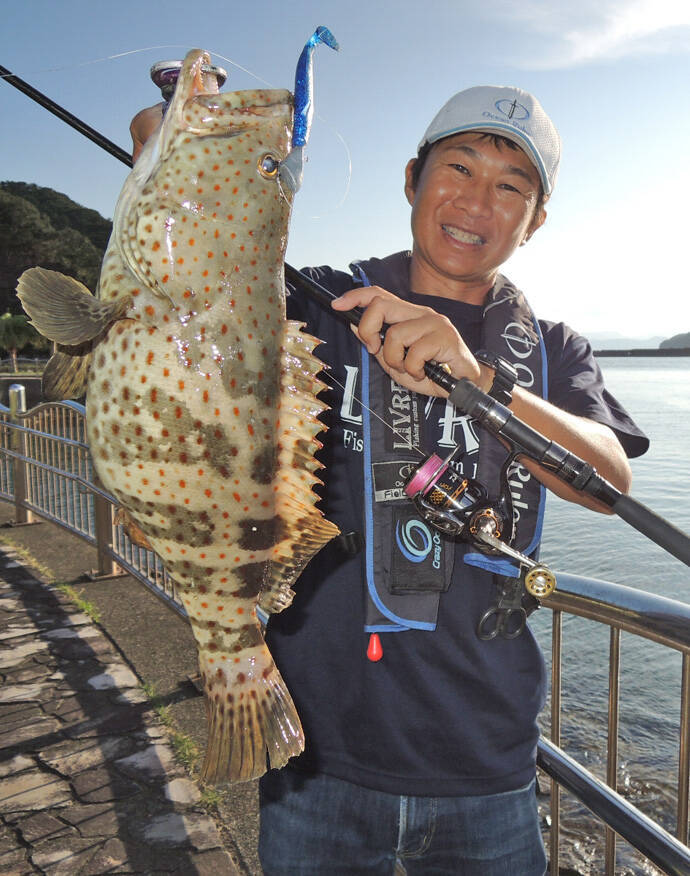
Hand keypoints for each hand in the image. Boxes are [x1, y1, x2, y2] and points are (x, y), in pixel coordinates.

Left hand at [332, 286, 487, 396]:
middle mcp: (421, 313)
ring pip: (394, 334)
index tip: (337, 304)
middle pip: (381, 305)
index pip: (379, 295)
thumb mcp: (396, 361)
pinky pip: (413, 353)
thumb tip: (353, 324)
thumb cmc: (431, 373)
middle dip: (368, 330)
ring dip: (395, 360)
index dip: (356, 296)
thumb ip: (378, 344)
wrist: (464, 385)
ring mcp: (434, 322)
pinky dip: (413, 370)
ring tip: (410, 369)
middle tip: (374, 350)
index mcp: (409, 315)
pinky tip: (424, 373)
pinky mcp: (445, 336)